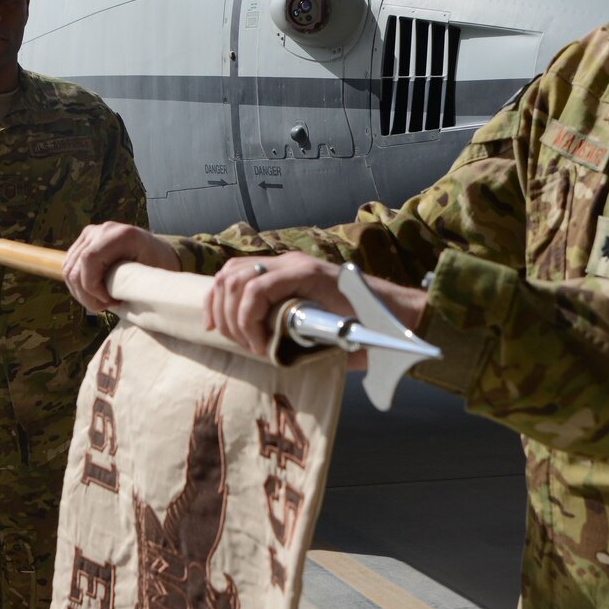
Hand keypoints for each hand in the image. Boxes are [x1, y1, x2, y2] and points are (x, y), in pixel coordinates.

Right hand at [62, 222, 178, 311]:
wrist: (159, 252)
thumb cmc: (159, 266)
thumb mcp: (151, 276)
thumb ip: (132, 285)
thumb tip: (113, 301)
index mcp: (121, 235)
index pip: (89, 259)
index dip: (92, 285)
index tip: (109, 301)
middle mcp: (103, 230)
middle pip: (75, 266)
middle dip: (85, 294)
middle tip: (104, 308)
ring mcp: (91, 234)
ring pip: (69, 269)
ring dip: (80, 292)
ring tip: (100, 303)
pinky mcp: (85, 241)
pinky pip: (70, 267)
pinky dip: (78, 286)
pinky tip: (95, 295)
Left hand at [205, 253, 426, 363]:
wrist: (395, 325)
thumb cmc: (356, 334)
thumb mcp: (308, 331)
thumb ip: (281, 329)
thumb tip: (251, 345)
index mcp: (282, 272)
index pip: (232, 275)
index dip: (214, 301)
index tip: (213, 330)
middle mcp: (286, 262)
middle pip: (228, 275)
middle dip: (222, 313)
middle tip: (238, 344)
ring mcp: (297, 265)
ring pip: (238, 280)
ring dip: (236, 318)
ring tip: (254, 345)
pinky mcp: (308, 274)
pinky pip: (260, 288)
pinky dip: (251, 317)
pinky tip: (263, 342)